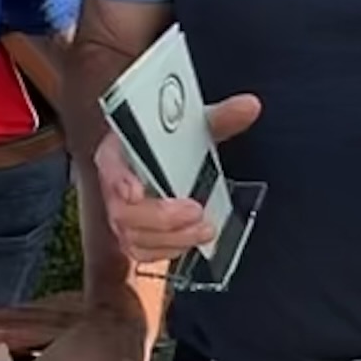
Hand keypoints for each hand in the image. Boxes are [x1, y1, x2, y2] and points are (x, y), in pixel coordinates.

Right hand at [96, 92, 260, 269]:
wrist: (170, 159)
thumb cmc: (173, 142)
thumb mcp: (195, 124)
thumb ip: (221, 116)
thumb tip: (250, 107)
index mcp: (119, 151)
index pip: (109, 164)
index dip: (119, 180)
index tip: (135, 192)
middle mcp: (115, 185)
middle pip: (122, 210)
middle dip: (159, 217)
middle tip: (195, 211)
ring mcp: (122, 214)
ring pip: (133, 236)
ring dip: (171, 238)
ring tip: (204, 229)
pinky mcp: (133, 236)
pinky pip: (142, 253)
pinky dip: (168, 250)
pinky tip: (191, 239)